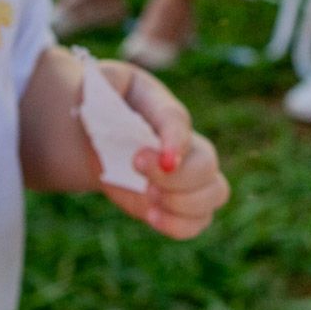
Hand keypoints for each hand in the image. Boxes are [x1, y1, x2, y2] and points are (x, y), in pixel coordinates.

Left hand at [93, 61, 229, 239]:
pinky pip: (197, 222)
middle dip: (178, 177)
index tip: (156, 159)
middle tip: (138, 170)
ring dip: (184, 203)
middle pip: (207, 164)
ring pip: (215, 193)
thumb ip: (108, 85)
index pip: (177, 122)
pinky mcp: (175, 204)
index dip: (174, 142)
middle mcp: (186, 144)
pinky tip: (153, 216)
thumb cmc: (102, 102)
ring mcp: (186, 177)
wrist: (95, 134)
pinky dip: (180, 225)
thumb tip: (114, 106)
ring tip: (149, 197)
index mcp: (165, 111)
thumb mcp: (102, 83)